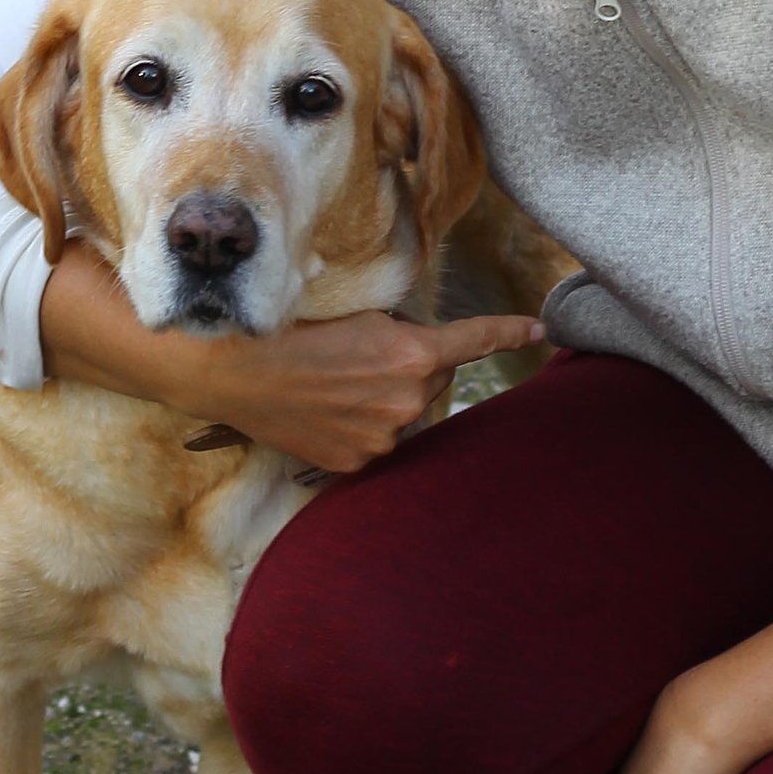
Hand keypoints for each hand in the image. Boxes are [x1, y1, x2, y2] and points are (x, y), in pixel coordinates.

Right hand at [176, 309, 545, 476]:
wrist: (235, 371)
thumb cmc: (292, 330)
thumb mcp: (358, 313)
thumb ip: (401, 332)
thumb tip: (417, 348)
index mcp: (412, 354)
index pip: (474, 340)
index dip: (509, 332)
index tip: (537, 328)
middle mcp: (407, 399)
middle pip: (435, 375)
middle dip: (413, 362)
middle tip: (363, 352)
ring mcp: (383, 436)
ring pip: (406, 409)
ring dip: (387, 395)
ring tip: (336, 381)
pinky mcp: (357, 461)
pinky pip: (378, 437)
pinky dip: (363, 423)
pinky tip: (327, 408)